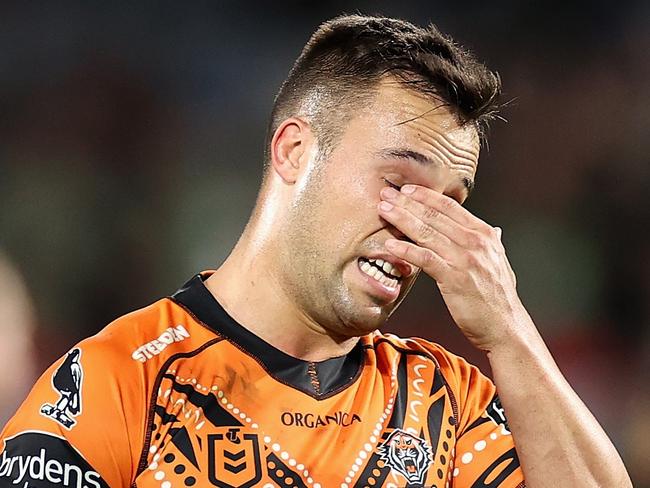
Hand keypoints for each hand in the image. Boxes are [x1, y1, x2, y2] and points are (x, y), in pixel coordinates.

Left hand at [378, 184, 527, 350]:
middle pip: (434, 215)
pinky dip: (406, 250)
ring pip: (427, 232)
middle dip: (407, 202)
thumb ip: (492, 244)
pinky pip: (425, 259)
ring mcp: (466, 259)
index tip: (405, 189)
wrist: (505, 327)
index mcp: (485, 234)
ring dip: (401, 219)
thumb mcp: (499, 263)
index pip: (450, 206)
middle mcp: (476, 241)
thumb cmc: (497, 297)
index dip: (425, 195)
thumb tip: (495, 230)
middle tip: (386, 193)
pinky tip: (389, 245)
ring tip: (383, 211)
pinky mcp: (455, 278)